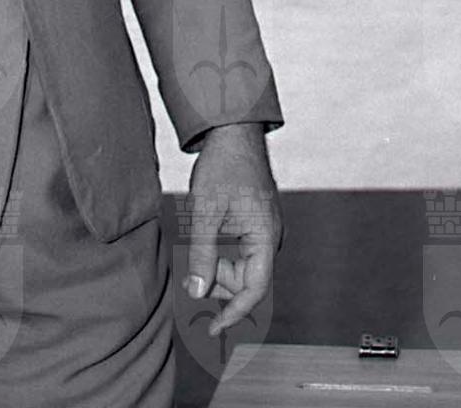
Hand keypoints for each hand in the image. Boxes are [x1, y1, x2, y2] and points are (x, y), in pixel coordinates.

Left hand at [183, 121, 280, 334]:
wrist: (232, 130)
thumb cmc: (222, 166)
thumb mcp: (206, 212)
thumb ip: (203, 255)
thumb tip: (196, 294)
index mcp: (265, 237)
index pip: (254, 290)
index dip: (233, 313)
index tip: (211, 330)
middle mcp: (270, 236)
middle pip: (245, 280)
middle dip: (217, 281)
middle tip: (190, 270)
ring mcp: (265, 228)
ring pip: (240, 266)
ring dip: (217, 265)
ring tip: (196, 242)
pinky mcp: (256, 221)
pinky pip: (240, 250)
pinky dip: (221, 252)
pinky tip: (205, 238)